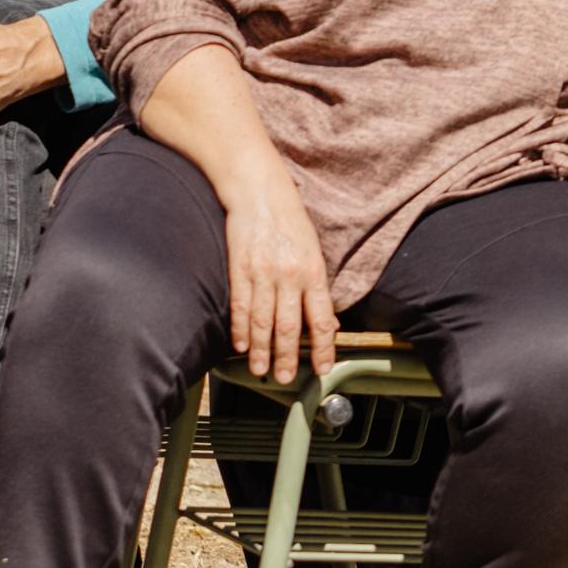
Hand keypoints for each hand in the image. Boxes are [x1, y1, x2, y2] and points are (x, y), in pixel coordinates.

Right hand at [215, 153, 336, 385]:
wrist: (258, 189)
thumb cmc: (289, 218)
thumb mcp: (313, 249)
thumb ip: (317, 286)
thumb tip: (327, 321)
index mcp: (313, 271)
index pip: (321, 319)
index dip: (323, 348)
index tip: (322, 368)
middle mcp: (289, 275)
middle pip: (289, 327)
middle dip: (287, 357)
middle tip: (285, 377)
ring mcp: (263, 273)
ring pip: (263, 322)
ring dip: (261, 350)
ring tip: (259, 369)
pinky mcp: (240, 268)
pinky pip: (241, 306)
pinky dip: (240, 329)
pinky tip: (240, 345)